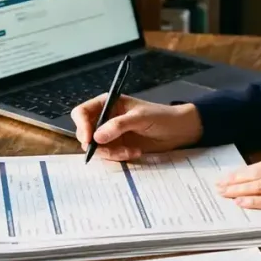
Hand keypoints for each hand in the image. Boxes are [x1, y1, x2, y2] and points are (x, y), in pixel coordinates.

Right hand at [71, 94, 202, 160]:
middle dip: (97, 144)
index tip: (90, 139)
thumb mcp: (140, 118)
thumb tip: (97, 137)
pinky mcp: (118, 146)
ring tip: (130, 151)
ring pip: (97, 147)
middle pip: (85, 133)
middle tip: (112, 149)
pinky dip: (119, 156)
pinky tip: (134, 152)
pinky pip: (108, 155)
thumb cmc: (161, 117)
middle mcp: (105, 118)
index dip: (82, 125)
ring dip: (111, 152)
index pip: (82, 112)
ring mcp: (111, 134)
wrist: (179, 131)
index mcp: (108, 103)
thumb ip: (118, 126)